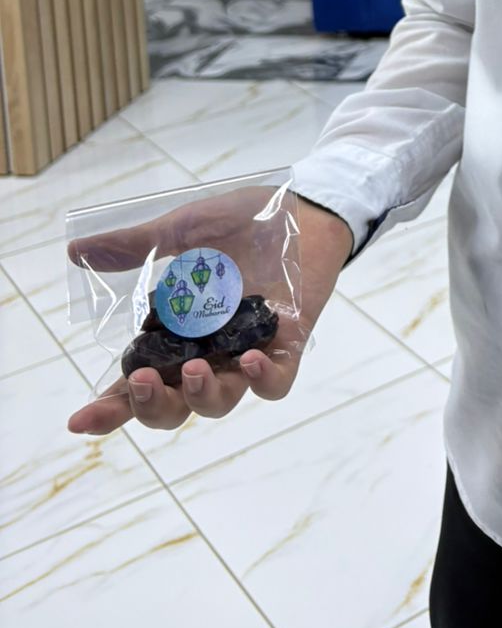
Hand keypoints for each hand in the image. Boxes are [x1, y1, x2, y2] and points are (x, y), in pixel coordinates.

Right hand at [66, 187, 352, 436]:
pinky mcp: (286, 347)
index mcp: (172, 335)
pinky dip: (263, 381)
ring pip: (220, 401)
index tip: (80, 421)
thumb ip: (134, 247)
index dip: (108, 408)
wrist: (299, 207)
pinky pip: (276, 383)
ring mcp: (245, 353)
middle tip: (142, 380)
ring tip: (193, 367)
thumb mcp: (182, 230)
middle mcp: (205, 353)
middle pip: (173, 407)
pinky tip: (251, 360)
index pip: (133, 384)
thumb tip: (75, 251)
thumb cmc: (239, 223)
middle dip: (152, 405)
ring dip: (202, 394)